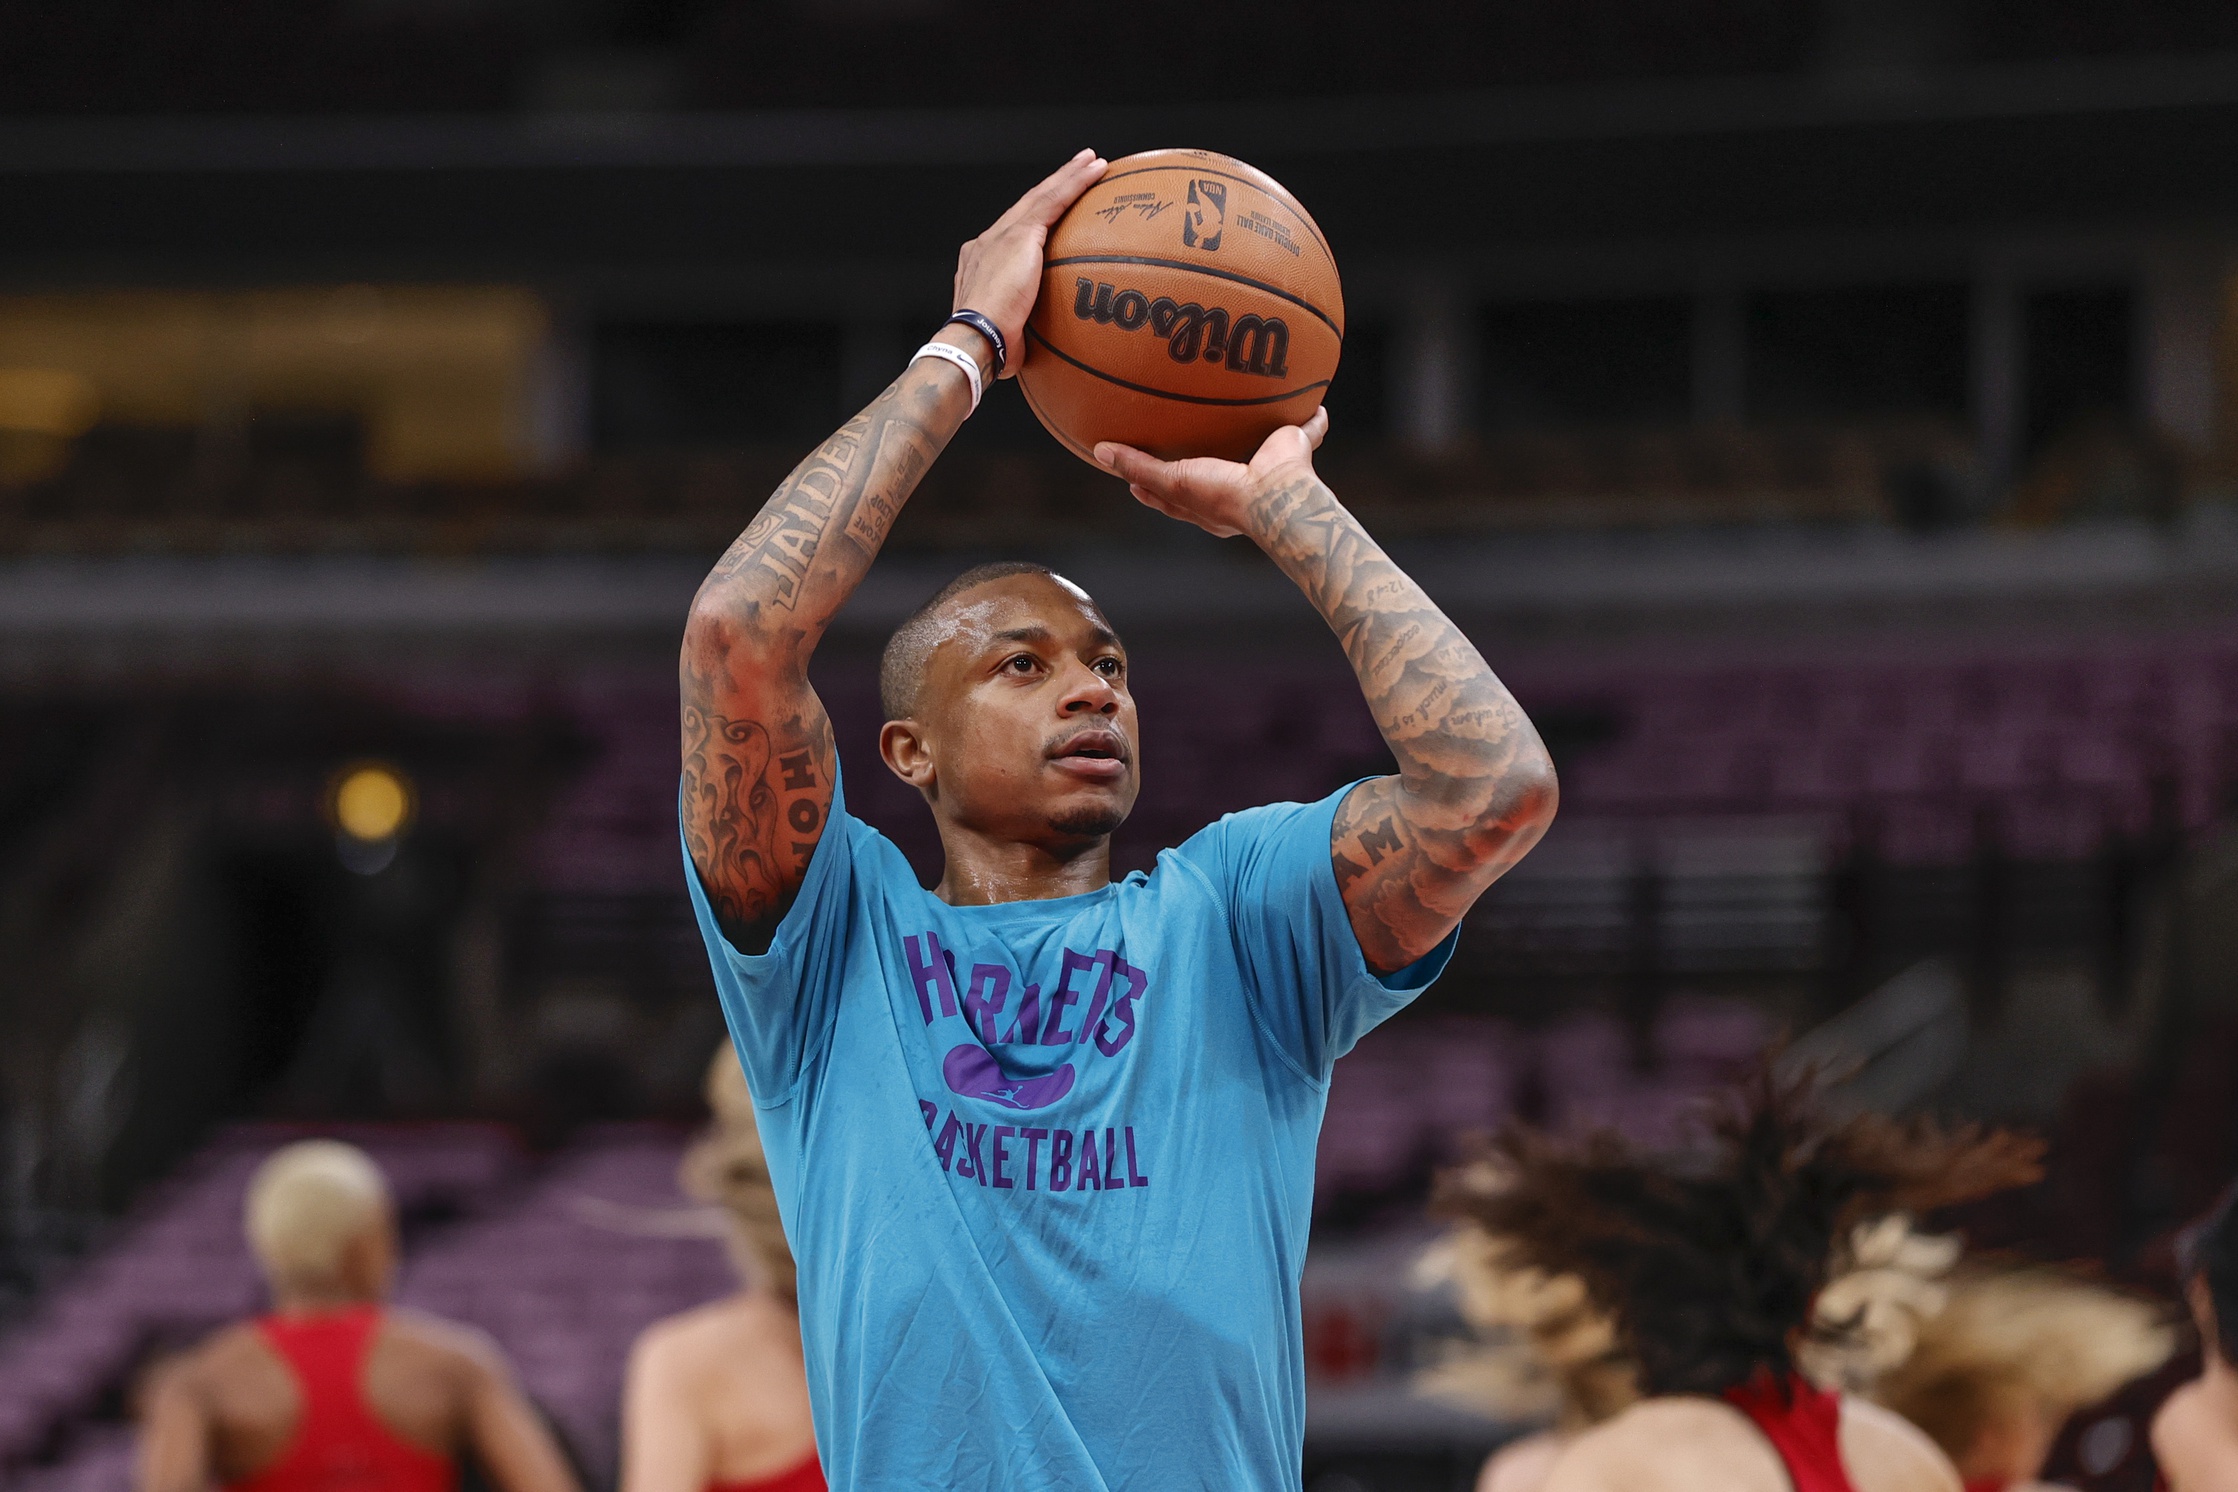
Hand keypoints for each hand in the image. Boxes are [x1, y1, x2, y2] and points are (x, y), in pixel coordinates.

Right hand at [952, 148, 1106, 377]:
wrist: (975, 340)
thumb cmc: (989, 350)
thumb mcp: (1009, 335)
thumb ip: (1022, 329)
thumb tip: (1035, 348)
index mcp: (981, 262)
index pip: (1015, 233)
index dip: (1036, 219)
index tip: (1054, 213)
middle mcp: (987, 242)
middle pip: (1029, 207)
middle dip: (1054, 187)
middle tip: (1078, 168)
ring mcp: (1001, 235)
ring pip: (1043, 196)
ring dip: (1070, 176)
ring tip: (1093, 161)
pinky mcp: (1019, 235)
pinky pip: (1054, 201)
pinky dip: (1076, 183)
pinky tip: (1096, 169)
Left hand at [1094, 407, 1330, 538]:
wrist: (1274, 496)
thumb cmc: (1222, 496)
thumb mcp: (1172, 481)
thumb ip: (1138, 466)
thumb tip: (1098, 451)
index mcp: (1210, 502)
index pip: (1174, 493)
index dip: (1154, 481)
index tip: (1135, 468)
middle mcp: (1238, 486)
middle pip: (1215, 468)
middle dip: (1204, 453)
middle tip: (1186, 433)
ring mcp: (1267, 469)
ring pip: (1259, 445)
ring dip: (1258, 431)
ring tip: (1251, 407)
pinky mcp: (1293, 449)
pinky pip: (1307, 430)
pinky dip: (1313, 420)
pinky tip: (1315, 403)